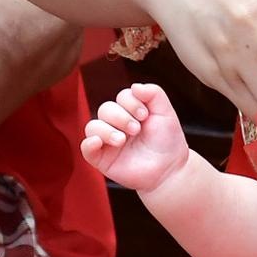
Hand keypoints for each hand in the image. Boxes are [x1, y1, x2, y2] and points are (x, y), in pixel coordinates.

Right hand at [81, 83, 196, 192]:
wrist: (169, 170)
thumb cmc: (167, 142)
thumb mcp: (165, 113)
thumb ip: (154, 93)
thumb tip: (134, 86)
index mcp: (131, 112)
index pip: (121, 97)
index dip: (131, 103)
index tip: (145, 115)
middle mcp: (117, 124)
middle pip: (105, 109)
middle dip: (120, 117)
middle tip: (136, 130)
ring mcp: (108, 142)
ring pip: (93, 126)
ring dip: (107, 130)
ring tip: (122, 140)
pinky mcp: (102, 159)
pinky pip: (86, 148)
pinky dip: (89, 143)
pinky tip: (99, 142)